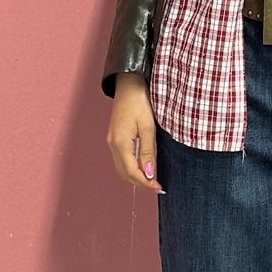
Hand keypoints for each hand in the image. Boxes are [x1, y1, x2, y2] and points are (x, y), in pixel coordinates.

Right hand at [106, 73, 164, 192]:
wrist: (129, 84)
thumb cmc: (140, 101)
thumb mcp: (148, 126)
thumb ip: (148, 151)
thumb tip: (149, 174)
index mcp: (120, 143)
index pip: (132, 172)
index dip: (146, 183)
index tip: (160, 188)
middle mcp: (112, 144)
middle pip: (125, 173)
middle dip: (141, 183)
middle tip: (158, 187)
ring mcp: (112, 141)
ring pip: (122, 168)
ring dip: (136, 176)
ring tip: (153, 179)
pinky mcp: (114, 138)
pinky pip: (122, 159)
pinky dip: (132, 167)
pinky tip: (144, 166)